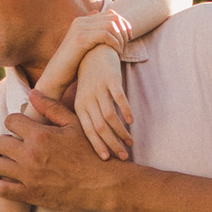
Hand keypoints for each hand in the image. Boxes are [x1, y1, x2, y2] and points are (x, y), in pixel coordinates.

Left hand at [0, 99, 119, 211]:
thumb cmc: (91, 153)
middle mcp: (30, 155)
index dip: (14, 123)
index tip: (19, 128)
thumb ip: (51, 108)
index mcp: (41, 135)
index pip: (10, 121)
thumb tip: (32, 93)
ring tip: (3, 160)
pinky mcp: (29, 195)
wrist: (103, 185)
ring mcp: (28, 176)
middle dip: (3, 140)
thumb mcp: (75, 125)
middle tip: (12, 144)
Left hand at [72, 42, 135, 161]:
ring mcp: (99, 89)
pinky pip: (119, 98)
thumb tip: (97, 139)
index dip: (98, 146)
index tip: (107, 159)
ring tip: (130, 142)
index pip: (88, 131)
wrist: (94, 51)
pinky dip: (126, 111)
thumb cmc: (90, 81)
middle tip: (123, 157)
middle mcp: (87, 99)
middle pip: (100, 127)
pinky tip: (132, 121)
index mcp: (80, 106)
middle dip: (112, 144)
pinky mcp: (111, 79)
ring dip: (121, 132)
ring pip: (110, 116)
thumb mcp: (83, 99)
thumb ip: (89, 117)